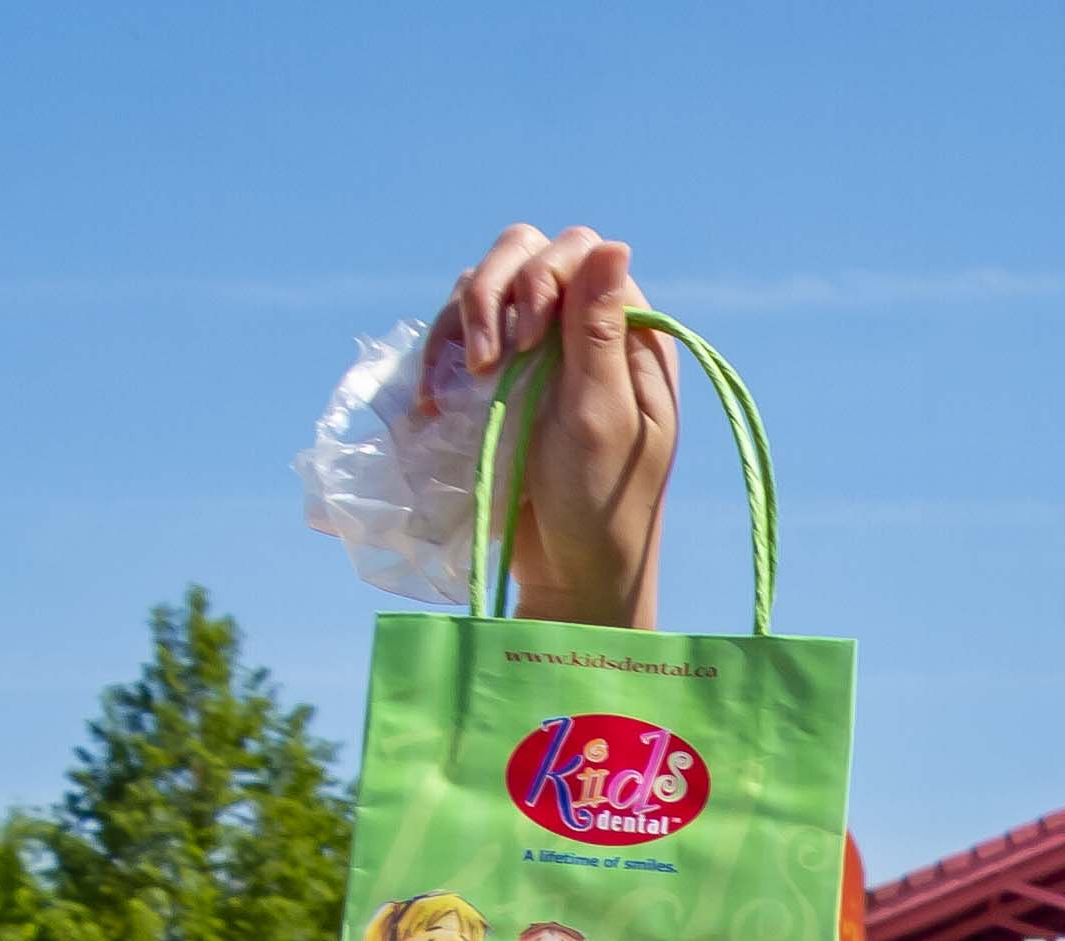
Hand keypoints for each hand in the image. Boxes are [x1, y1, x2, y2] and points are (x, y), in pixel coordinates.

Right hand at [436, 225, 675, 624]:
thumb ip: (598, 333)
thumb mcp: (599, 417)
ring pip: (488, 285)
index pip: (580, 255)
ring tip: (458, 383)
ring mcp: (540, 349)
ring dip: (464, 321)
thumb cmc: (597, 504)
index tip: (524, 344)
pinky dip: (443, 352)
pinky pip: (464, 331)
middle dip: (495, 291)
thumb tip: (613, 245)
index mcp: (629, 336)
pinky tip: (435, 398)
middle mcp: (586, 330)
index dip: (543, 279)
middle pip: (527, 253)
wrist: (567, 572)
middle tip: (486, 360)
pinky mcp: (502, 375)